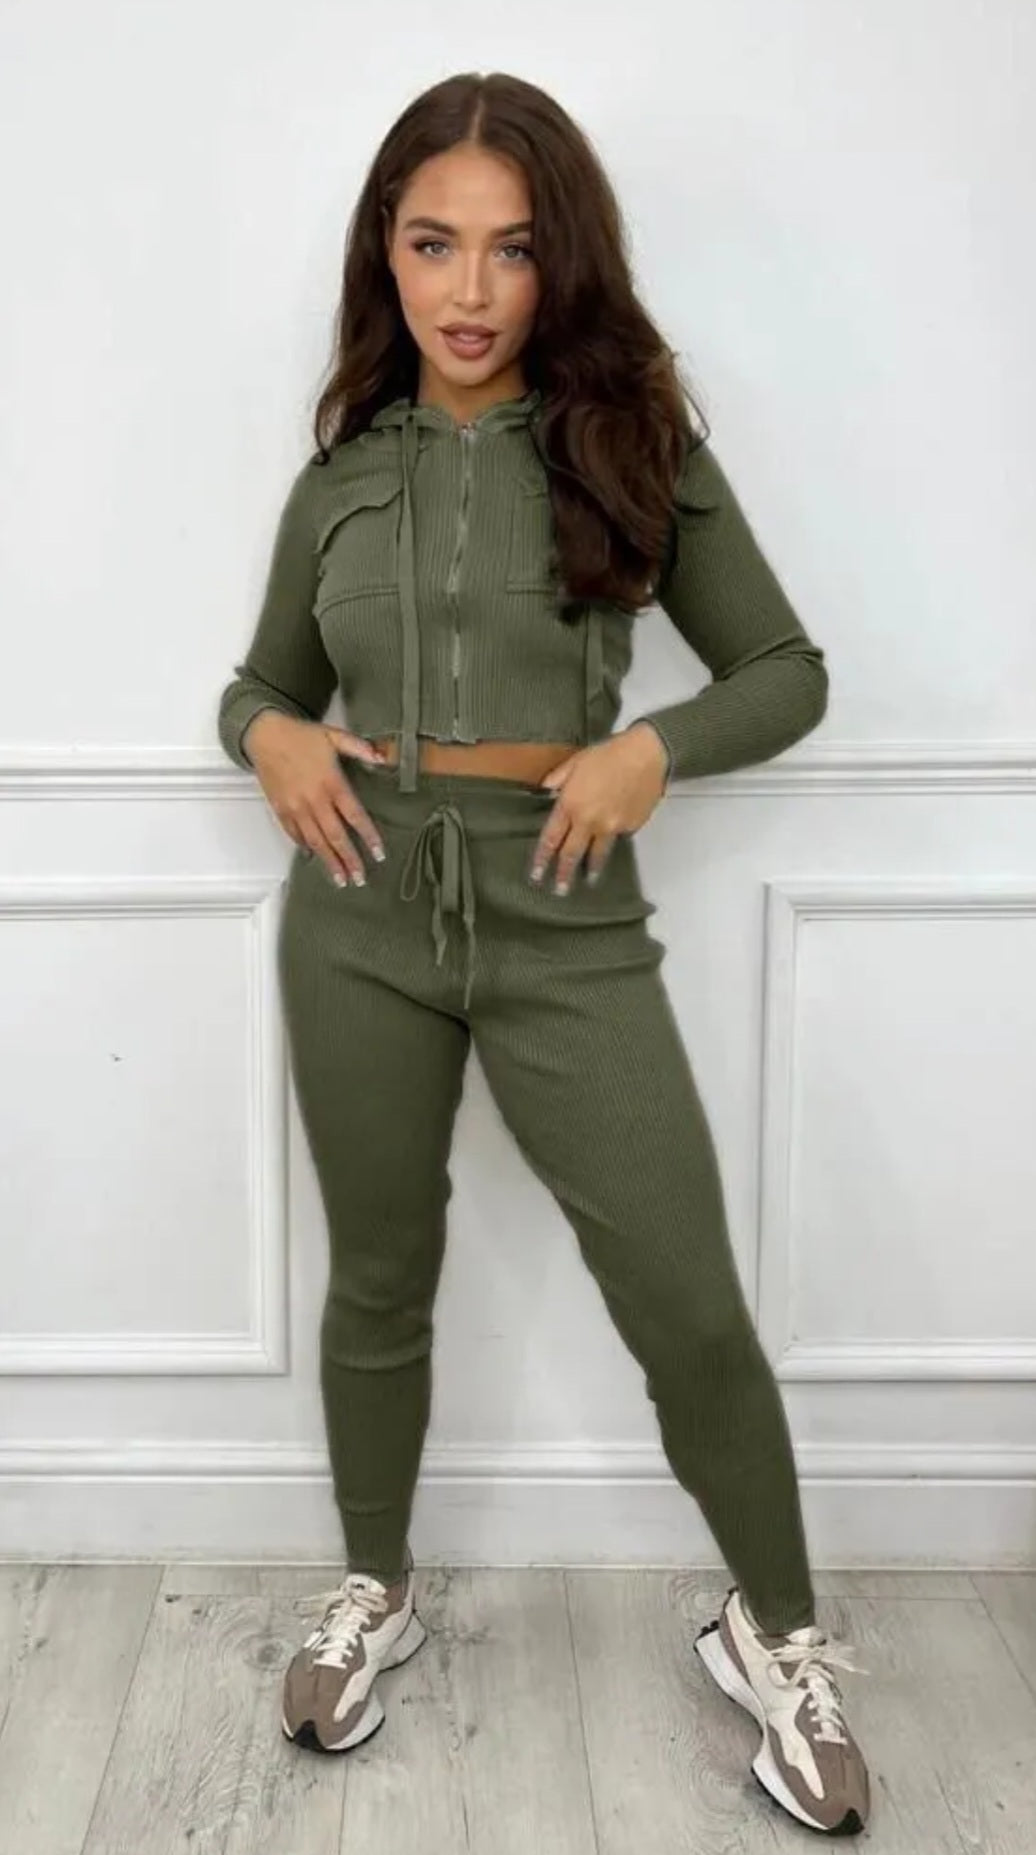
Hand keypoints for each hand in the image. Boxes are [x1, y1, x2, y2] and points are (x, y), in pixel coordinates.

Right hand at [242, 712, 390, 885]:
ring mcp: (295, 807)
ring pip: (315, 841)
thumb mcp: (333, 735)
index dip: (368, 836)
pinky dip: (305, 847)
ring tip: (341, 879)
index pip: (354, 815)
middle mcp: (314, 799)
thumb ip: (359, 747)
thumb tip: (383, 758)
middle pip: (335, 836)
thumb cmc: (301, 735)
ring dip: (329, 862)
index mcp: (331, 782)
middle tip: (360, 878)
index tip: (379, 853)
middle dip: (349, 859)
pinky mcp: (280, 809)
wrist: (264, 735)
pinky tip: (313, 858)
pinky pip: (294, 834)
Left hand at [529, 721, 669, 892]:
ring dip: (592, 869)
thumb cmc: (610, 754)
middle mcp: (588, 821)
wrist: (646, 755)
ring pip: (598, 854)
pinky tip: (613, 838)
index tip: (536, 874)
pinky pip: (619, 838)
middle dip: (564, 874)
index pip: (551, 839)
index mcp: (570, 805)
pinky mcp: (630, 827)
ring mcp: (611, 827)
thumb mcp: (576, 762)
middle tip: (559, 890)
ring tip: (589, 880)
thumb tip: (545, 790)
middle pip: (572, 854)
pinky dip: (613, 840)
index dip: (542, 859)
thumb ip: (557, 779)